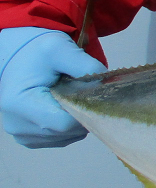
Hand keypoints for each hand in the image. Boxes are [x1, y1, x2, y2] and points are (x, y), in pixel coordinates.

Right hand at [0, 27, 104, 147]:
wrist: (18, 56)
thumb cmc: (37, 52)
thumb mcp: (60, 48)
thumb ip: (85, 64)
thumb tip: (106, 84)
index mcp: (20, 104)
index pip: (64, 123)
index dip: (85, 111)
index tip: (91, 94)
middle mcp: (17, 124)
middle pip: (65, 133)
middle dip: (82, 113)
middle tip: (83, 93)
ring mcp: (21, 134)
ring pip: (65, 138)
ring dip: (76, 121)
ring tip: (70, 97)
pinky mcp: (28, 138)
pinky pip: (59, 139)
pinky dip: (68, 127)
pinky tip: (64, 107)